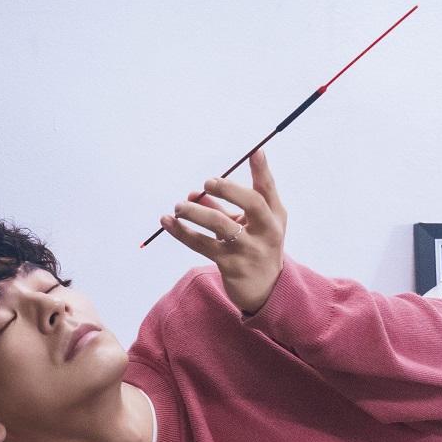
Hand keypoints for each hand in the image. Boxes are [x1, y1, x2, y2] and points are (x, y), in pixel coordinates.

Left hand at [160, 149, 286, 313]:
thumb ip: (226, 207)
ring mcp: (250, 249)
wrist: (265, 290)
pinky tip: (167, 222)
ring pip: (220, 224)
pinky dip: (182, 232)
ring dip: (195, 212)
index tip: (255, 151)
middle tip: (207, 183)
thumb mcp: (248, 225)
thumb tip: (194, 193)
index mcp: (274, 216)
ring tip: (178, 207)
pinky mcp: (231, 265)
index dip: (262, 170)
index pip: (268, 189)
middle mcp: (267, 231)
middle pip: (252, 203)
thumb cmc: (254, 247)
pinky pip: (202, 244)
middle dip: (228, 189)